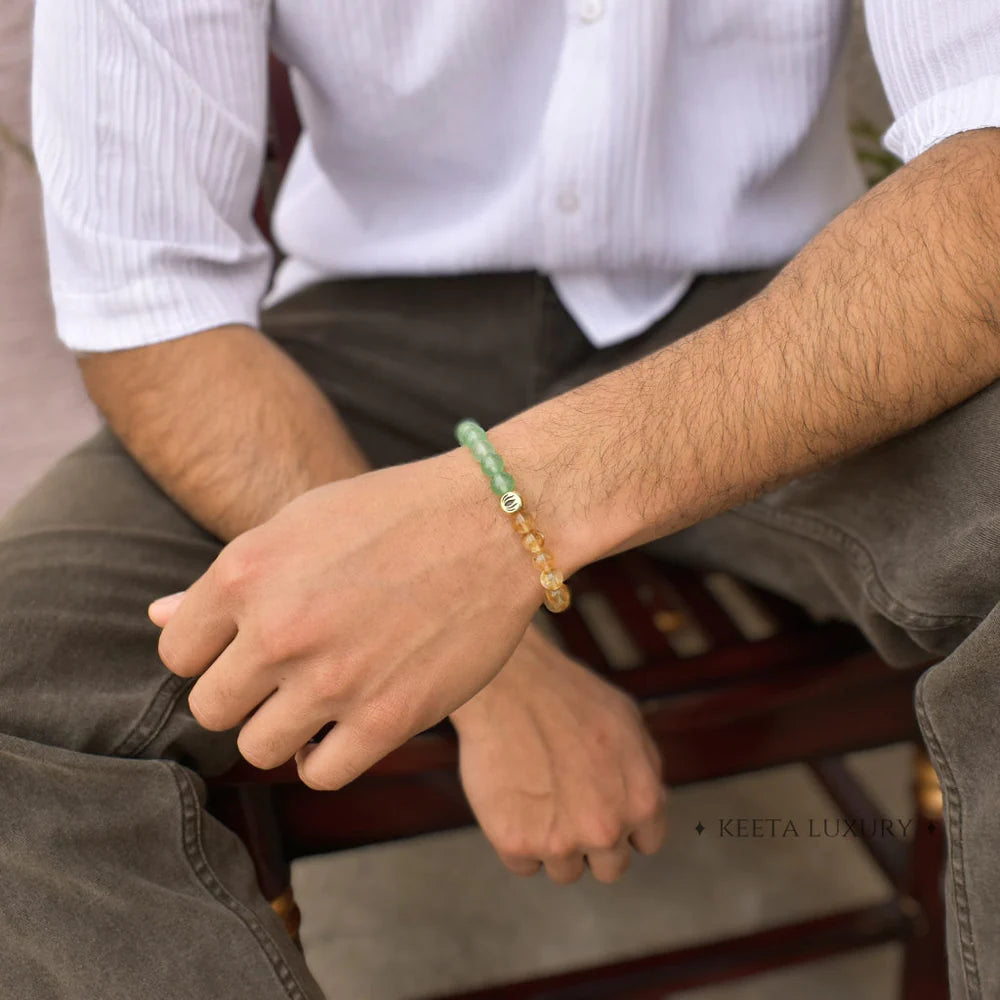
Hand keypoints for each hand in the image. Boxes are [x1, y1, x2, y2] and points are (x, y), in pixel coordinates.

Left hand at [149, 451, 540, 789]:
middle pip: (211, 709)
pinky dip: (325, 756)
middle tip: (284, 675)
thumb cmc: (394, 514)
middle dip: (241, 695)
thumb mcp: (300, 523)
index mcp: (246, 574)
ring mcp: (333, 679)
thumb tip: (158, 617)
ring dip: (282, 729)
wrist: (492, 522)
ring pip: (257, 748)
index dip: (209, 653)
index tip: (244, 647)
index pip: (176, 654)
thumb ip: (230, 579)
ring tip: (318, 699)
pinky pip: (319, 773)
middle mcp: (279, 630)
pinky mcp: (387, 718)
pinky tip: (346, 724)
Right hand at [451, 624, 667, 883]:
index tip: (602, 808)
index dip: (624, 824)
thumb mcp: (629, 723)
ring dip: (553, 844)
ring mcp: (560, 842)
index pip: (645, 844)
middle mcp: (606, 830)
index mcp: (642, 802)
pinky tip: (512, 801)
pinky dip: (516, 840)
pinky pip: (522, 864)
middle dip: (592, 842)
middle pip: (608, 868)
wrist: (509, 685)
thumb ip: (647, 770)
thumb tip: (655, 801)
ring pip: (564, 870)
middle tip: (567, 805)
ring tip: (536, 797)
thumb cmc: (567, 695)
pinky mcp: (516, 844)